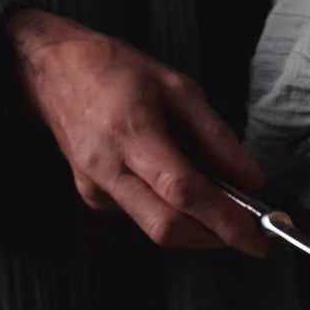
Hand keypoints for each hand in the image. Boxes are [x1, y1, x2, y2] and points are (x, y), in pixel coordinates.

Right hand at [7, 8, 265, 254]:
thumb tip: (252, 181)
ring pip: (156, 230)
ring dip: (197, 229)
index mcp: (132, 133)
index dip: (224, 221)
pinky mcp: (92, 197)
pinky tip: (181, 192)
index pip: (183, 192)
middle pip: (168, 227)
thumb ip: (217, 137)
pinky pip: (142, 218)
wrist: (52, 71)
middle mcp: (108, 168)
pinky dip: (173, 213)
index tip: (258, 239)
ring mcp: (95, 187)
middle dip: (214, 238)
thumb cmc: (117, 71)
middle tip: (247, 233)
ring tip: (220, 206)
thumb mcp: (178, 88)